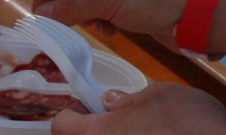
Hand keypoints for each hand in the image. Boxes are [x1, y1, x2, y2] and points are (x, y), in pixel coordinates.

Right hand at [32, 0, 184, 41]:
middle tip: (69, 25)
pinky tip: (112, 29)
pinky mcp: (127, 2)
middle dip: (69, 8)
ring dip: (86, 17)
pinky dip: (101, 20)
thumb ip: (74, 6)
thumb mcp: (111, 3)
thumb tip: (41, 13)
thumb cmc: (158, 1)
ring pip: (85, 3)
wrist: (195, 17)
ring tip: (100, 26)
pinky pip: (101, 10)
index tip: (41, 14)